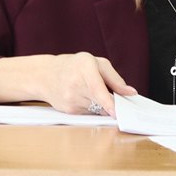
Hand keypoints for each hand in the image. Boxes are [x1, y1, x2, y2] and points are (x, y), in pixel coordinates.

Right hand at [0, 52, 136, 116]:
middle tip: (115, 97)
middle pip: (100, 101)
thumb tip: (130, 92)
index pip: (97, 89)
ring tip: (91, 91)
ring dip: (100, 104)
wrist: (45, 75)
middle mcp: (76, 85)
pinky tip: (83, 97)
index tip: (116, 112)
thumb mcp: (96, 62)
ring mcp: (71, 100)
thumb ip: (114, 78)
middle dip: (111, 102)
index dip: (108, 102)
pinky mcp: (68, 111)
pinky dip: (91, 107)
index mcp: (84, 68)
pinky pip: (88, 113)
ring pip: (96, 109)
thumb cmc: (74, 65)